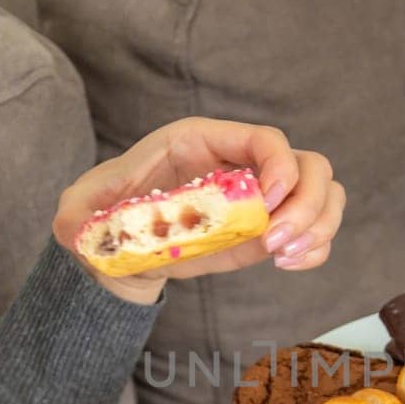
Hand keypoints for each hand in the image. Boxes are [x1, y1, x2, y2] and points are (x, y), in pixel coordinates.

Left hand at [52, 117, 344, 303]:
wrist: (122, 249)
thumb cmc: (105, 216)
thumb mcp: (82, 210)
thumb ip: (78, 214)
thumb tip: (78, 229)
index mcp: (203, 142)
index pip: (264, 137)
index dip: (280, 167)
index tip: (269, 206)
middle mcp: (242, 163)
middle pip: (310, 163)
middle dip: (308, 204)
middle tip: (275, 245)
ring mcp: (263, 196)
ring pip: (326, 191)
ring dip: (320, 226)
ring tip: (286, 258)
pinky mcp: (271, 228)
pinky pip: (317, 228)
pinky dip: (317, 247)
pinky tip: (288, 265)